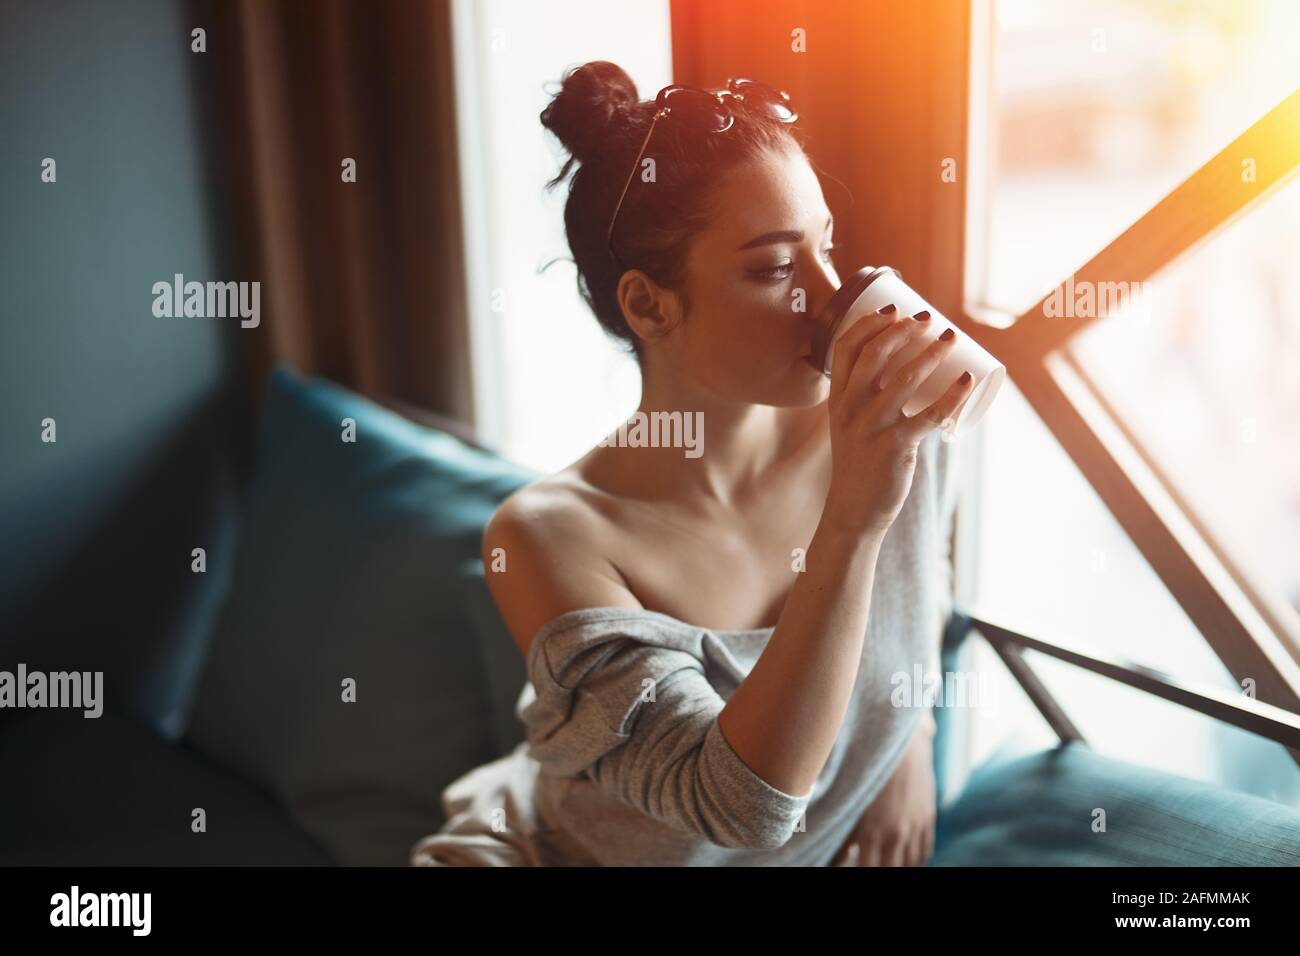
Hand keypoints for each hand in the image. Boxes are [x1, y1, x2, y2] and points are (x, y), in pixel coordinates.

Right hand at [823, 308, 975, 537]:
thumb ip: (868, 398)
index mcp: (837, 399)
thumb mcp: (851, 424)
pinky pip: (929, 415)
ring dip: (932, 353)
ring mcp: (872, 427)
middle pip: (875, 355)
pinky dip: (953, 395)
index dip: (869, 322)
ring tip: (951, 338)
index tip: (893, 309)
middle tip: (928, 319)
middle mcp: (850, 409)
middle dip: (904, 330)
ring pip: (905, 379)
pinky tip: (968, 381)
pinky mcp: (895, 447)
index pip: (845, 348)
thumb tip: (908, 369)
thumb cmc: (859, 461)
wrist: (853, 509)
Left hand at [831, 713, 936, 865]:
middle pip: (891, 871)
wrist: (903, 742)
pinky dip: (916, 858)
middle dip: (881, 870)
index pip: (868, 870)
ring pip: (911, 864)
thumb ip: (843, 832)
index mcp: (871, 831)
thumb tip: (836, 857)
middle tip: (870, 864)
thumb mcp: (850, 799)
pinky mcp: (928, 817)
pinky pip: (925, 850)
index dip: (860, 872)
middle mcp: (895, 834)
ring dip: (900, 867)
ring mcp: (915, 827)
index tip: (854, 867)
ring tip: (889, 863)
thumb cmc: (867, 765)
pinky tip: (907, 858)